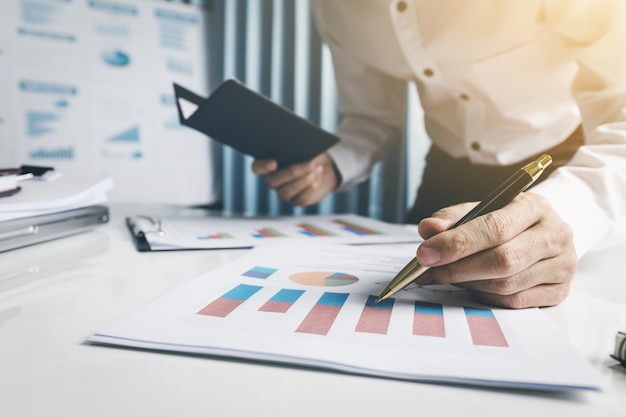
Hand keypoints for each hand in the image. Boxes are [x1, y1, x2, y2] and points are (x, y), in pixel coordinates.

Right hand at [251, 152, 337, 205]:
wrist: (323, 167)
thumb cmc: (309, 153)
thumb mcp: (304, 147)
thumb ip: (296, 147)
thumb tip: (299, 147)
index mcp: (268, 164)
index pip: (257, 167)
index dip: (262, 166)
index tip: (274, 163)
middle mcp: (272, 180)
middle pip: (273, 181)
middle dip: (293, 172)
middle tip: (310, 164)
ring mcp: (283, 193)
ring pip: (286, 191)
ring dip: (304, 180)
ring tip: (318, 169)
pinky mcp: (296, 201)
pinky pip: (301, 199)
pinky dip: (311, 188)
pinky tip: (319, 178)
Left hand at [413, 192, 576, 308]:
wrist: (545, 232)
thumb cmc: (507, 221)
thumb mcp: (481, 209)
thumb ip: (452, 218)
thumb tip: (428, 229)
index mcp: (534, 206)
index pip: (494, 227)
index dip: (457, 243)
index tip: (425, 254)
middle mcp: (555, 234)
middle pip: (502, 260)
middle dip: (457, 268)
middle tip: (428, 272)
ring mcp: (562, 264)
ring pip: (506, 284)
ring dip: (469, 284)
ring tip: (448, 276)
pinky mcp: (561, 290)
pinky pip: (515, 301)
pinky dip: (487, 296)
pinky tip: (473, 287)